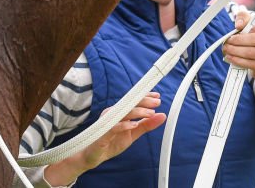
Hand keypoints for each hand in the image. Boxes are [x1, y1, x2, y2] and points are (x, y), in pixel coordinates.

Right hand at [43, 92, 165, 185]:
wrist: (91, 157)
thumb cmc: (111, 142)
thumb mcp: (133, 134)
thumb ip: (146, 125)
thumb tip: (162, 115)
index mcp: (120, 113)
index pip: (133, 102)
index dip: (145, 97)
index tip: (157, 97)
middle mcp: (113, 114)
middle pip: (129, 104)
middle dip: (143, 102)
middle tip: (157, 103)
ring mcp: (107, 122)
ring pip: (122, 113)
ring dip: (137, 112)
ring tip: (150, 114)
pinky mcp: (102, 133)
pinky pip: (113, 127)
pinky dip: (123, 125)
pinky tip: (133, 125)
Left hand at [224, 10, 254, 98]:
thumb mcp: (250, 23)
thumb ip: (243, 17)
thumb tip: (239, 25)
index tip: (246, 28)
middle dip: (239, 40)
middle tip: (228, 41)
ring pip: (252, 52)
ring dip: (236, 51)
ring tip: (226, 49)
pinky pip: (250, 63)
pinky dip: (238, 60)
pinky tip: (230, 57)